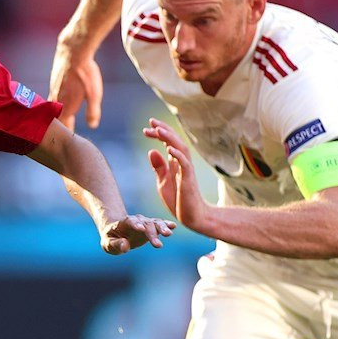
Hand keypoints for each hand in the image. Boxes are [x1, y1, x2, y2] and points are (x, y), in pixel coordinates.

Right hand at [49, 42, 103, 131]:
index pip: (64, 127)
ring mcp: (53, 89)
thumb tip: (92, 126)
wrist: (73, 51)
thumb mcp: (94, 94)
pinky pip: (52, 96)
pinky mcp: (54, 81)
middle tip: (59, 135)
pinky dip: (54, 102)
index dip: (66, 134)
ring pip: (52, 107)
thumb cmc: (86, 73)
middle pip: (55, 118)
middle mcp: (57, 100)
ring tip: (57, 120)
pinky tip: (58, 100)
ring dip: (55, 114)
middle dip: (58, 126)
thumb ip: (93, 111)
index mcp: (67, 106)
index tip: (66, 143)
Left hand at [101, 213, 174, 254]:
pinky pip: (159, 224)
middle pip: (145, 224)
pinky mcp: (151, 227)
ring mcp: (144, 223)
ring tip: (169, 234)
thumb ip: (116, 244)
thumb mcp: (108, 243)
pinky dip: (166, 225)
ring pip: (154, 223)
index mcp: (123, 223)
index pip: (130, 222)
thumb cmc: (111, 238)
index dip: (135, 224)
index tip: (141, 229)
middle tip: (158, 245)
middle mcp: (136, 221)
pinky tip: (173, 226)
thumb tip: (125, 247)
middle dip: (152, 233)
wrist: (117, 232)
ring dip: (162, 228)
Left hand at [144, 119, 211, 233]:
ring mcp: (187, 170)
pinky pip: (185, 164)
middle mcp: (182, 163)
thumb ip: (158, 167)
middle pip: (174, 141)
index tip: (146, 129)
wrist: (192, 216)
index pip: (167, 143)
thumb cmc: (178, 199)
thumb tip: (151, 150)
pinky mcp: (189, 180)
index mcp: (175, 163)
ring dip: (170, 139)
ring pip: (181, 149)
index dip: (158, 135)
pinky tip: (169, 149)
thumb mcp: (162, 182)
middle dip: (163, 130)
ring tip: (159, 130)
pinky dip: (178, 155)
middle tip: (151, 121)